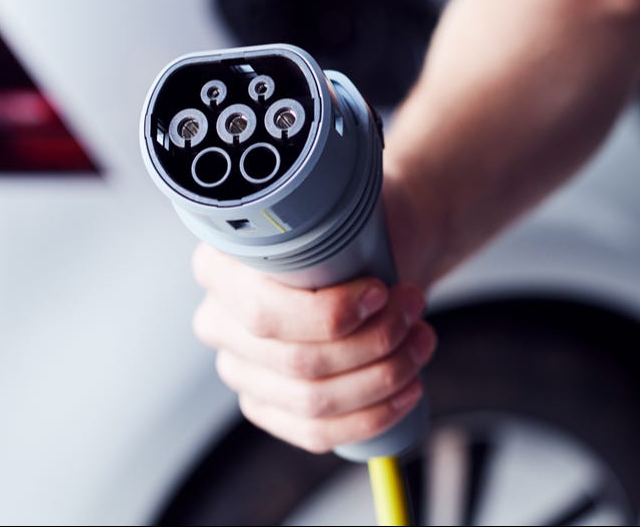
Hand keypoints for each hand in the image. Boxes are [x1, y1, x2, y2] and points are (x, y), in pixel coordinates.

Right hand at [190, 176, 436, 453]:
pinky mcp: (268, 405)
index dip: (328, 314)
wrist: (377, 248)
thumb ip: (331, 209)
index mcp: (220, 267)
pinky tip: (407, 390)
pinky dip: (370, 416)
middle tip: (413, 307)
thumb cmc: (358, 227)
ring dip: (382, 376)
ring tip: (420, 340)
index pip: (263, 312)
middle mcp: (218, 321)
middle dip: (373, 340)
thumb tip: (335, 208)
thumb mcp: (346, 205)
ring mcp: (241, 369)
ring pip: (312, 402)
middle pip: (296, 362)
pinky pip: (315, 434)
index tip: (381, 291)